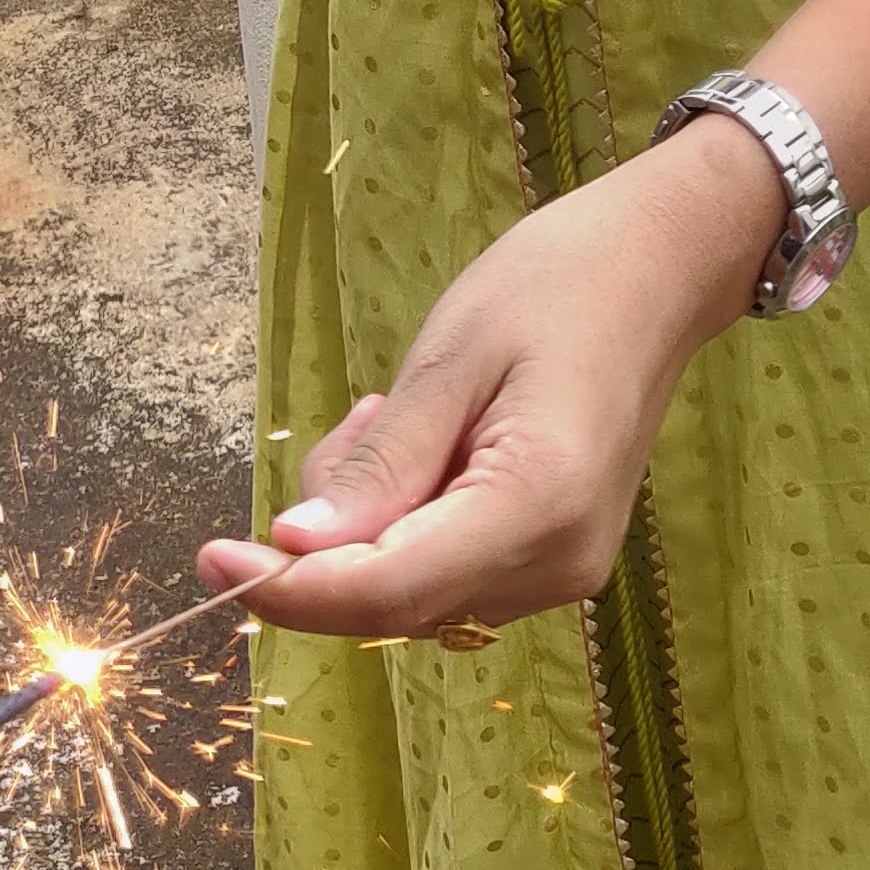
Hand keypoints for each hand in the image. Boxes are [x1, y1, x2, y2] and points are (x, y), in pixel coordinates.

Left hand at [195, 118, 780, 638]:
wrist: (658, 270)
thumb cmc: (557, 286)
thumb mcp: (450, 358)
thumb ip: (379, 465)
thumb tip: (295, 546)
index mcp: (537, 506)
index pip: (388, 590)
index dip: (290, 588)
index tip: (211, 554)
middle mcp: (557, 564)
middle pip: (395, 598)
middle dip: (332, 534)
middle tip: (357, 418)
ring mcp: (562, 570)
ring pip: (413, 587)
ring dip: (371, 519)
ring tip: (398, 413)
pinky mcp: (555, 558)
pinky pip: (447, 566)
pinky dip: (408, 517)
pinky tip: (427, 438)